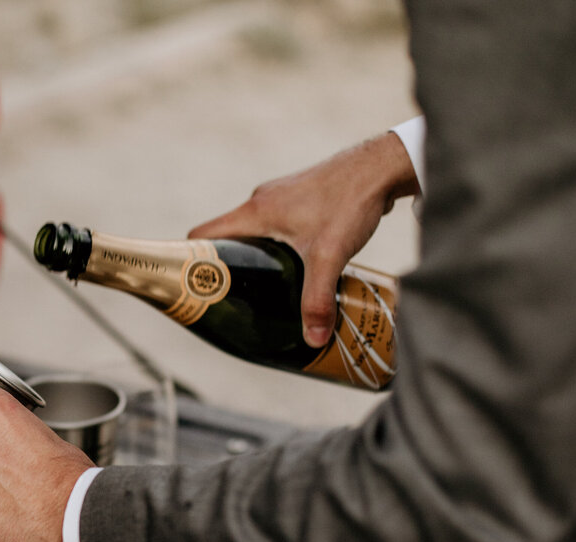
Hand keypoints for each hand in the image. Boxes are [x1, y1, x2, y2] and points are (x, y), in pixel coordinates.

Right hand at [189, 132, 418, 346]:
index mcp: (253, 212)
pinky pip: (274, 225)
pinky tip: (298, 264)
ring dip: (256, 257)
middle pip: (226, 238)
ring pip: (253, 232)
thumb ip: (317, 300)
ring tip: (269, 287)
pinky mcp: (299, 198)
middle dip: (229, 268)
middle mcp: (260, 201)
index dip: (193, 261)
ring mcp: (280, 197)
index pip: (202, 235)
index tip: (197, 287)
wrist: (382, 167)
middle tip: (236, 299)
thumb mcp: (329, 257)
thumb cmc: (350, 202)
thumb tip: (312, 339)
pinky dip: (277, 245)